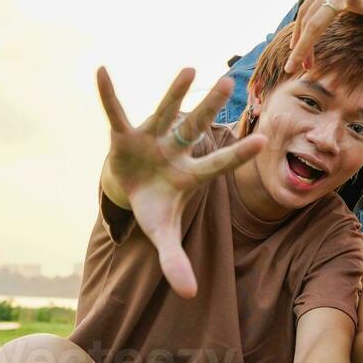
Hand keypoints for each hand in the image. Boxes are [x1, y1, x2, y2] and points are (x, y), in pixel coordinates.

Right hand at [96, 67, 265, 297]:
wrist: (131, 187)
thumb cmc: (156, 207)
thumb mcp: (163, 234)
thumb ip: (176, 260)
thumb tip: (190, 295)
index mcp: (191, 175)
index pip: (218, 164)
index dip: (236, 155)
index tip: (261, 142)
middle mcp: (176, 151)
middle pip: (195, 128)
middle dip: (209, 108)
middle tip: (229, 83)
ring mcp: (153, 139)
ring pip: (166, 112)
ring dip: (175, 92)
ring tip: (191, 67)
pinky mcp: (125, 135)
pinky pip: (116, 112)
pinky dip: (108, 95)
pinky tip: (101, 71)